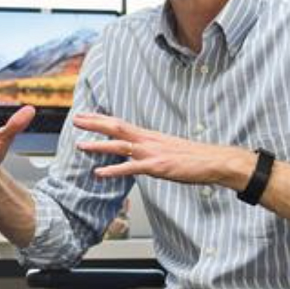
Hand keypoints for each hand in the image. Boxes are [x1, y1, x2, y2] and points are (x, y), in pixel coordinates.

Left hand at [72, 113, 250, 186]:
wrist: (214, 160)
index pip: (121, 123)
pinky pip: (131, 168)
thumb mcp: (168, 148)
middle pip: (116, 127)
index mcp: (150, 135)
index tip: (85, 115)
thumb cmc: (193, 157)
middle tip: (75, 119)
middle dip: (94, 123)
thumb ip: (151, 148)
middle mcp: (148, 140)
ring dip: (98, 145)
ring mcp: (152, 153)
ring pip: (120, 146)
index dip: (101, 118)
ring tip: (80, 145)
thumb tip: (137, 152)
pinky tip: (99, 173)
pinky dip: (113, 170)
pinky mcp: (157, 167)